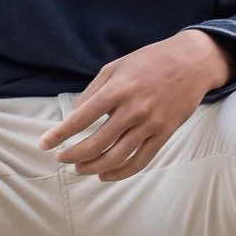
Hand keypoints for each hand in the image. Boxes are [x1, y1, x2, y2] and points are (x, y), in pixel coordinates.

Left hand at [38, 31, 234, 181]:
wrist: (192, 62)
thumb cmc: (149, 61)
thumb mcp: (115, 66)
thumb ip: (93, 91)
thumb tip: (74, 115)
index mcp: (118, 89)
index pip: (80, 118)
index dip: (59, 134)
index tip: (43, 144)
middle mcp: (133, 109)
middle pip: (96, 144)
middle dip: (73, 155)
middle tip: (62, 158)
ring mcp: (150, 125)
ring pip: (116, 157)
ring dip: (93, 167)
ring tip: (80, 168)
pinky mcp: (164, 135)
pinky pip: (139, 162)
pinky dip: (119, 173)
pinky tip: (105, 175)